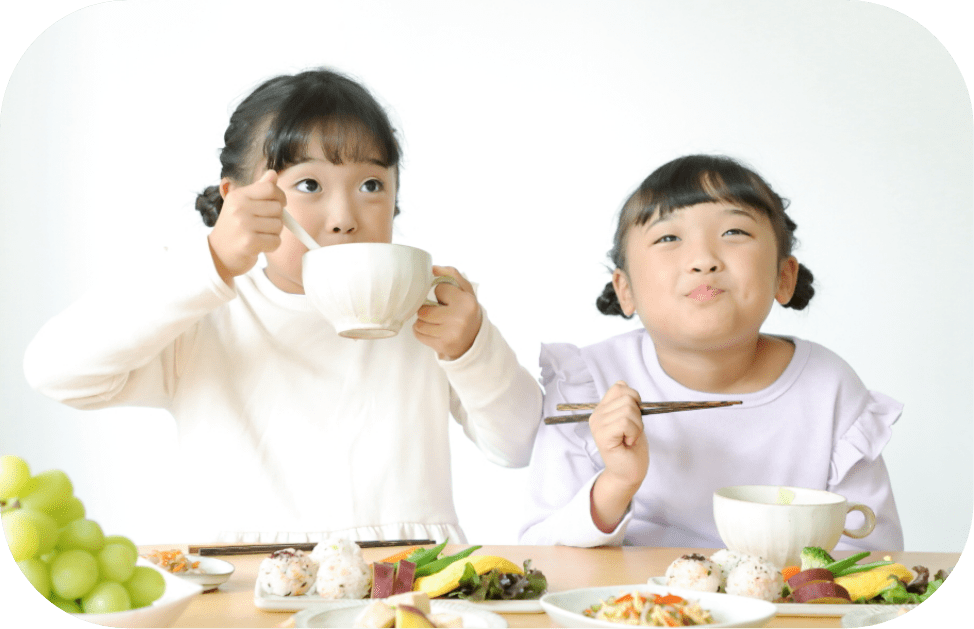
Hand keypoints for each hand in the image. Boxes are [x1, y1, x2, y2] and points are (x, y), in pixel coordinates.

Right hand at [207, 170, 286, 282]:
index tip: (280, 204)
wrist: (218, 255)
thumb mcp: (242, 205)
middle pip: (278, 208)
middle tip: (261, 226)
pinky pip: (276, 241)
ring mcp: (243, 225)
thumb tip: (273, 174)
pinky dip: (271, 246)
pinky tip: (258, 246)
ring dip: (273, 233)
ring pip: (279, 226)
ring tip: (258, 235)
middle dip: (276, 218)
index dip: (280, 196)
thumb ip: (259, 189)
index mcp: (238, 196)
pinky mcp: (249, 243)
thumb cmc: (234, 229)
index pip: (270, 188)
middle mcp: (239, 208)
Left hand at [412, 266, 482, 359]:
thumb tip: (433, 268)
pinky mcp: (442, 345)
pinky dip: (421, 332)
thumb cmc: (466, 311)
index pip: (439, 289)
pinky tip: (432, 331)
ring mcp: (450, 334)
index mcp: (466, 302)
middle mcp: (460, 318)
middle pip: (424, 309)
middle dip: (427, 309)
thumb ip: (451, 275)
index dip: (442, 294)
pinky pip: (419, 334)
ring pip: (419, 323)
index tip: (449, 300)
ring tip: (435, 322)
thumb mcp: (465, 291)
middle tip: (438, 313)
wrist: (474, 339)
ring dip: (423, 321)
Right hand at [589, 381, 648, 532]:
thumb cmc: (632, 448)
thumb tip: (623, 384)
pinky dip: (634, 433)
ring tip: (630, 438)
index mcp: (602, 410)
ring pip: (628, 410)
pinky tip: (628, 443)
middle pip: (627, 397)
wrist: (629, 473)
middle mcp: (596, 415)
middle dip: (638, 415)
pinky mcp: (602, 435)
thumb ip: (625, 402)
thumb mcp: (631, 420)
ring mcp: (597, 425)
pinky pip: (625, 422)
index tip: (634, 417)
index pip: (619, 387)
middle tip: (632, 432)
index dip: (634, 399)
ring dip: (637, 426)